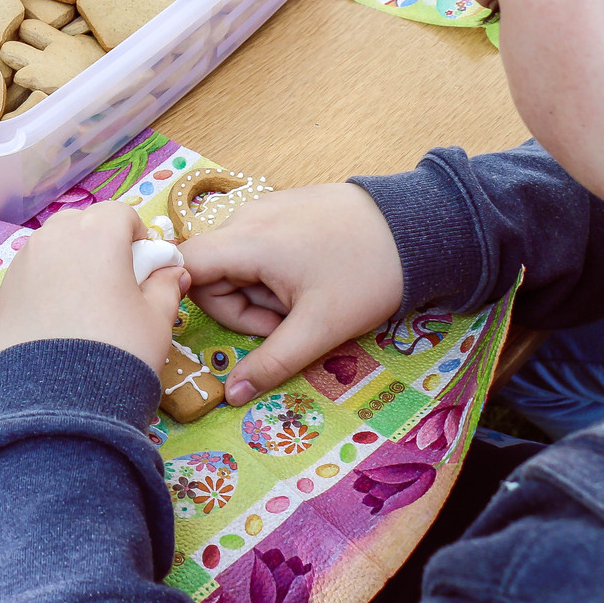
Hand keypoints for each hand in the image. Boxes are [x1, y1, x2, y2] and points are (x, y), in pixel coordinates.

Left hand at [0, 202, 186, 372]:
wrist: (59, 399)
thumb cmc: (118, 350)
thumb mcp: (157, 319)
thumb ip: (166, 285)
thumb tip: (172, 271)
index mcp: (96, 233)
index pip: (120, 213)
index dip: (136, 235)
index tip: (143, 265)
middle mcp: (54, 237)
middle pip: (81, 223)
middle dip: (99, 242)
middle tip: (113, 282)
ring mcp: (22, 262)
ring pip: (52, 247)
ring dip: (70, 262)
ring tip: (83, 303)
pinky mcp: (3, 291)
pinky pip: (31, 273)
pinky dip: (46, 284)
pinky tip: (57, 320)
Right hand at [181, 184, 404, 405]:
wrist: (419, 226)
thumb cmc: (368, 275)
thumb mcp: (319, 329)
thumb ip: (271, 363)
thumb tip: (231, 395)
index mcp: (248, 240)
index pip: (184, 264)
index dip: (184, 298)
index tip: (221, 325)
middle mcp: (247, 216)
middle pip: (210, 271)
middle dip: (241, 306)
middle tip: (286, 322)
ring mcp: (265, 208)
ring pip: (235, 261)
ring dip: (258, 290)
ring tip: (303, 299)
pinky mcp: (283, 206)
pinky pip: (256, 245)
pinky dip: (272, 270)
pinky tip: (307, 277)